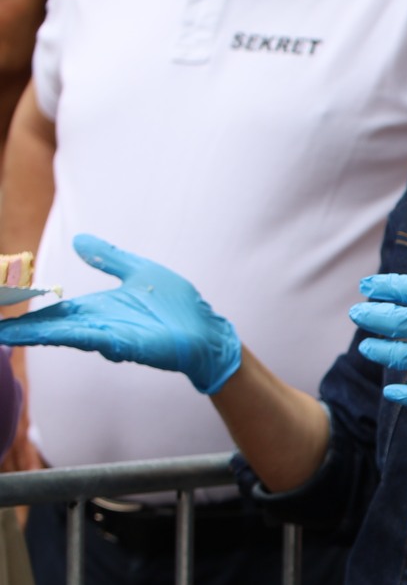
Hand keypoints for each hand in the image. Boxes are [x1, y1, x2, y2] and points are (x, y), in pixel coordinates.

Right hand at [0, 236, 240, 393]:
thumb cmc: (178, 306)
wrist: (207, 331)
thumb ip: (107, 257)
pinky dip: (67, 336)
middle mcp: (98, 326)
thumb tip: (79, 240)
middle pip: (52, 326)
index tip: (2, 310)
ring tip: (5, 336)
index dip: (29, 313)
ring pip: (64, 335)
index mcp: (97, 310)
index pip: (55, 312)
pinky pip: (91, 339)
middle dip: (22, 328)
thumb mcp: (137, 272)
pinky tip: (46, 335)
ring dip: (34, 334)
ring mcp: (110, 336)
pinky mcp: (126, 344)